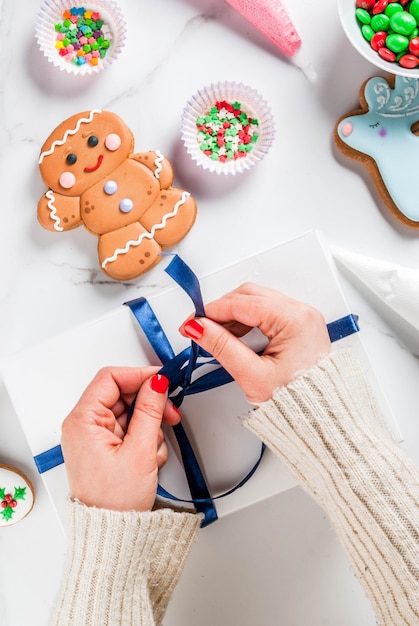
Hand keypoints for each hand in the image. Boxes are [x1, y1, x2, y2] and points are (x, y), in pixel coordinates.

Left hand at [61, 367, 180, 510]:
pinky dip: (145, 439)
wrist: (112, 536)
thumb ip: (150, 410)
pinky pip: (130, 430)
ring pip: (130, 413)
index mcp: (83, 421)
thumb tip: (157, 383)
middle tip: (170, 414)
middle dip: (149, 405)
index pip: (111, 378)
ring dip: (149, 427)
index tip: (163, 380)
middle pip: (123, 395)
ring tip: (154, 451)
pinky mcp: (106, 449)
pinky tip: (149, 458)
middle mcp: (85, 426)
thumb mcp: (140, 450)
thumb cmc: (115, 502)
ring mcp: (96, 438)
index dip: (139, 375)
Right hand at [179, 283, 330, 404]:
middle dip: (222, 309)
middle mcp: (302, 313)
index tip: (191, 322)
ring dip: (233, 315)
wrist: (321, 419)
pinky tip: (234, 336)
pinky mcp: (300, 326)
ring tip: (216, 335)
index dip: (211, 311)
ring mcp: (303, 318)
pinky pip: (268, 312)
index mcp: (294, 319)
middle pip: (250, 295)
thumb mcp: (252, 375)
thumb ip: (222, 346)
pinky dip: (248, 321)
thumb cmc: (299, 402)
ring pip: (258, 302)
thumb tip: (198, 328)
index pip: (242, 303)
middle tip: (200, 327)